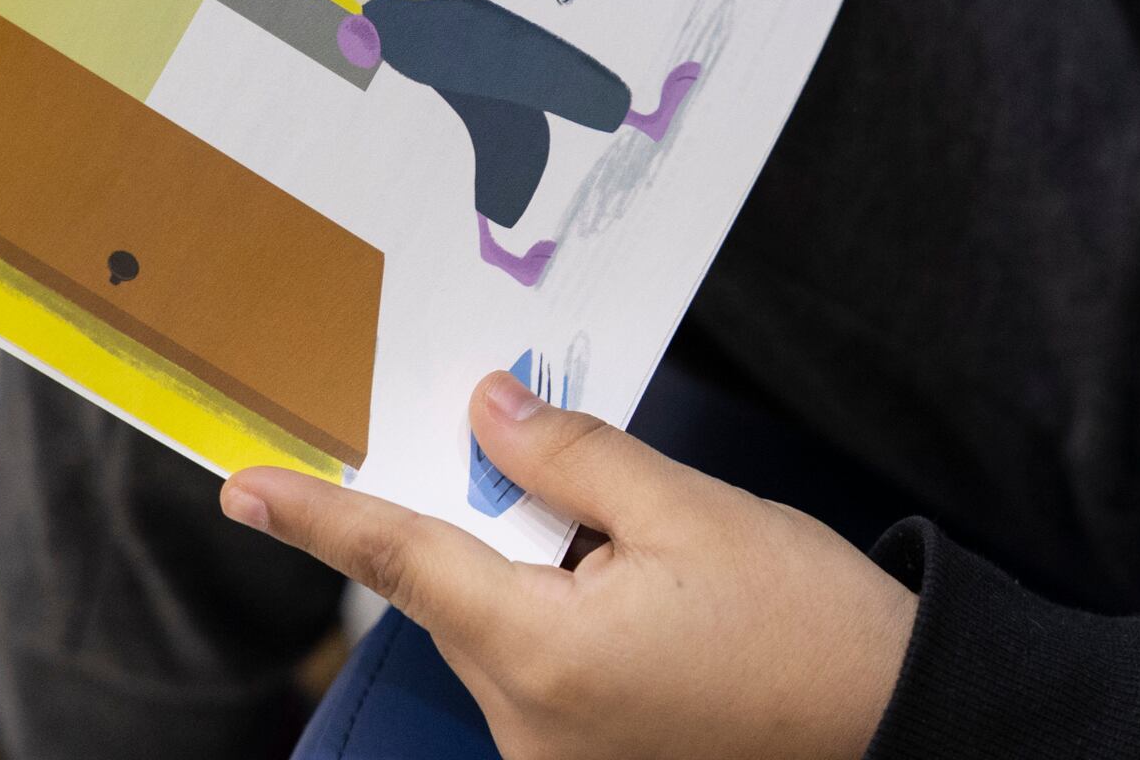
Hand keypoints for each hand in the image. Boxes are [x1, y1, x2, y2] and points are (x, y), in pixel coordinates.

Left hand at [223, 374, 913, 759]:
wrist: (895, 722)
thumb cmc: (805, 621)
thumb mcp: (691, 510)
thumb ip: (574, 458)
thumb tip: (485, 413)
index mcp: (542, 653)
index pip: (402, 562)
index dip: (317, 518)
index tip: (243, 485)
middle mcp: (529, 723)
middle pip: (459, 591)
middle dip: (496, 517)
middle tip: (572, 471)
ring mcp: (555, 757)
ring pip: (503, 628)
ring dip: (543, 569)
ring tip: (655, 550)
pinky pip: (540, 668)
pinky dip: (566, 613)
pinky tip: (647, 590)